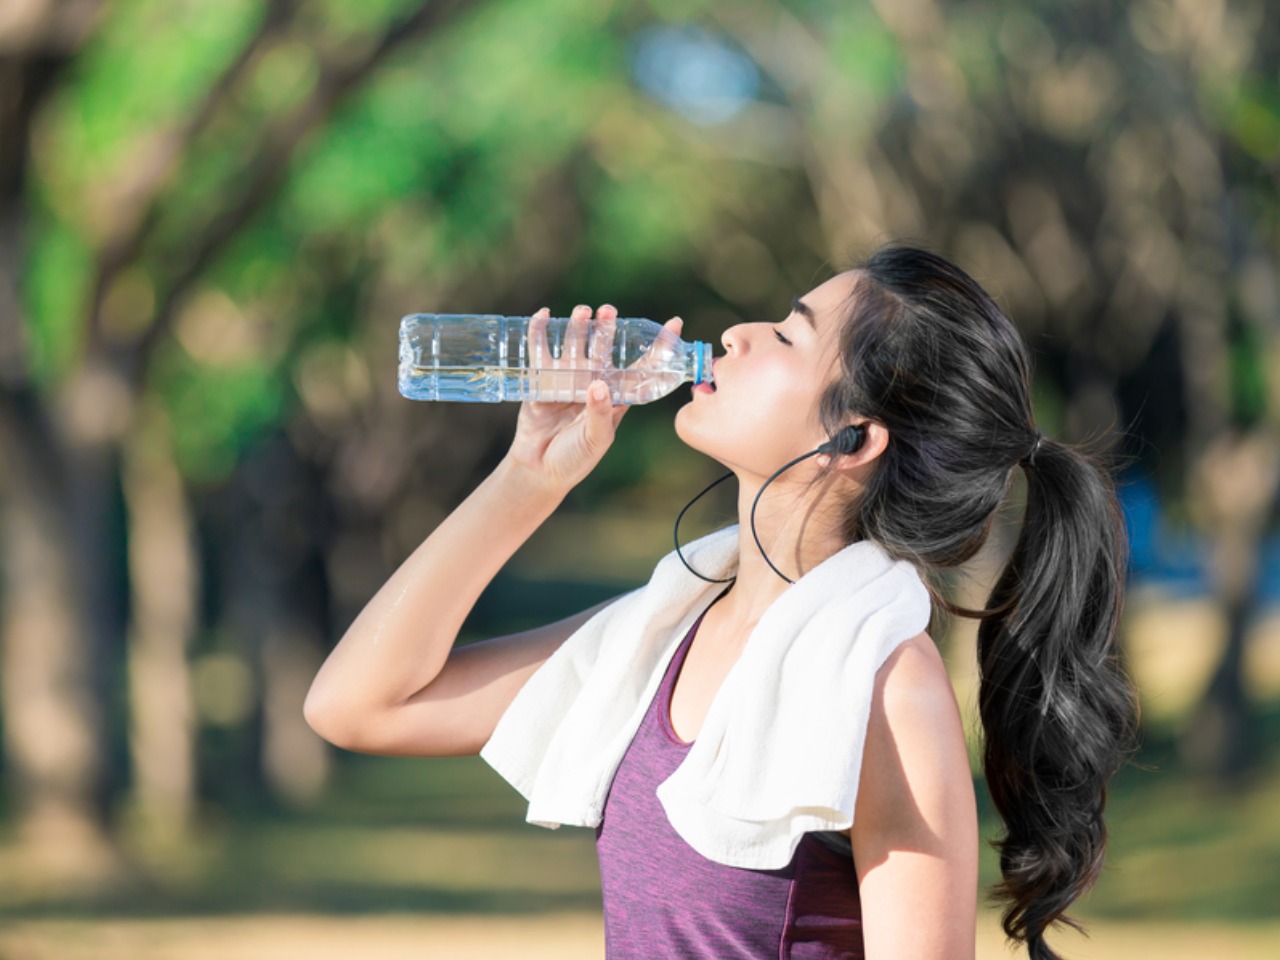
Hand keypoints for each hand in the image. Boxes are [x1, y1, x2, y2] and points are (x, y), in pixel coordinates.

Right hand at [506, 304, 682, 492]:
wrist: (540, 470)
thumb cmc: (576, 459)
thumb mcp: (596, 439)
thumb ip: (600, 414)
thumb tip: (599, 385)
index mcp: (615, 395)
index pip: (641, 366)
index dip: (658, 346)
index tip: (674, 323)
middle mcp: (593, 381)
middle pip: (603, 348)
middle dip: (606, 328)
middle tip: (608, 311)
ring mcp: (568, 378)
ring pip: (574, 344)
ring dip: (577, 326)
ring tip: (582, 312)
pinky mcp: (542, 380)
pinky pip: (540, 351)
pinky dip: (540, 332)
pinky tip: (543, 316)